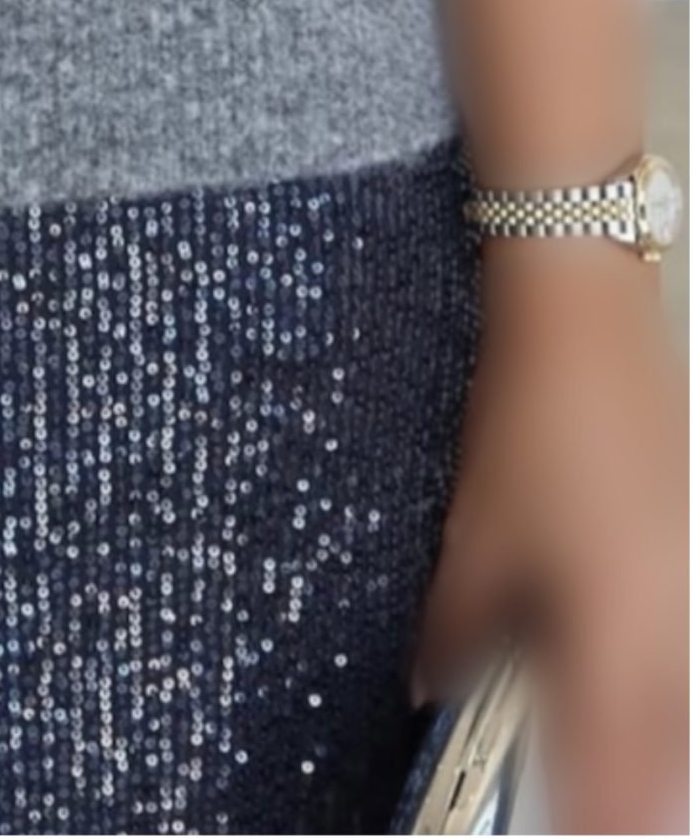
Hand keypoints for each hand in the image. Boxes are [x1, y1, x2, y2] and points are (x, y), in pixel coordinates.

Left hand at [413, 242, 688, 835]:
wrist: (586, 314)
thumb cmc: (526, 413)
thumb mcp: (471, 533)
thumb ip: (456, 633)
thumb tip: (434, 694)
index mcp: (620, 628)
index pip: (613, 778)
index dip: (586, 826)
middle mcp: (678, 625)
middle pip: (667, 766)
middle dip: (625, 805)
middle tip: (579, 821)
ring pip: (684, 722)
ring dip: (648, 761)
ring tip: (595, 783)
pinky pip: (687, 666)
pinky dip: (661, 703)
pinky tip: (624, 701)